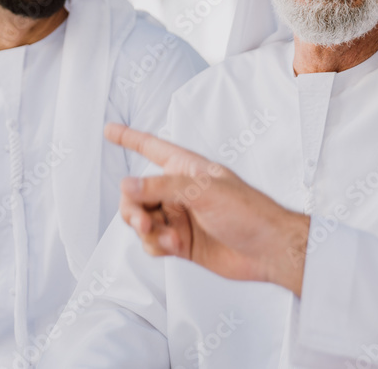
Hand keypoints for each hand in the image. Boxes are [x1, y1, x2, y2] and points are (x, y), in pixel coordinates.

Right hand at [106, 123, 309, 296]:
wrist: (268, 249)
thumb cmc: (248, 211)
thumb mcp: (203, 190)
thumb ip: (162, 186)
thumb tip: (127, 185)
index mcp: (187, 168)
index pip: (152, 147)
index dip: (129, 137)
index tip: (109, 129)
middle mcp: (180, 191)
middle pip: (136, 193)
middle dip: (132, 207)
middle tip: (142, 220)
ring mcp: (180, 217)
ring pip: (141, 220)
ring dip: (145, 230)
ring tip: (164, 237)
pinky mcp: (180, 242)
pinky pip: (152, 242)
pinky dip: (156, 245)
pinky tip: (172, 247)